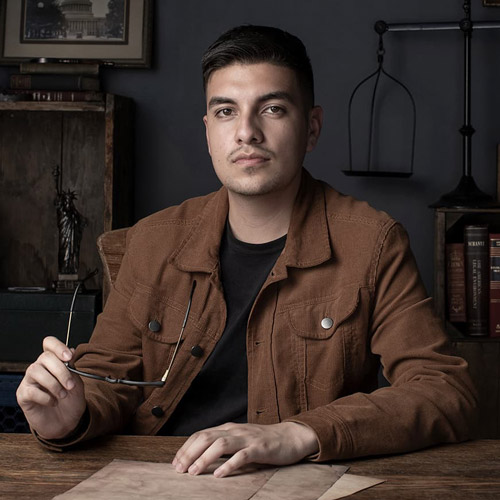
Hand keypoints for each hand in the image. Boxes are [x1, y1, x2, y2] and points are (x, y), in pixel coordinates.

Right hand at [16, 336, 85, 439]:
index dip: (58, 346)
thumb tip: (71, 350)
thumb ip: (73, 367)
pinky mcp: (23, 395)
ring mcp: (29, 381)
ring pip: (35, 371)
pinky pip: (31, 391)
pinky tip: (53, 402)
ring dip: (53, 384)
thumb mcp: (77, 381)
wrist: (67, 422)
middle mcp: (39, 367)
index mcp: (53, 361)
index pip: (49, 343)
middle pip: (45, 357)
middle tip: (70, 385)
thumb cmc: (71, 400)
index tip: (69, 357)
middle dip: (61, 371)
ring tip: (63, 395)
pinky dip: (46, 397)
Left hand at [172, 421, 318, 477]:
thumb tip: (199, 456)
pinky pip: (242, 456)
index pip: (201, 434)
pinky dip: (229, 465)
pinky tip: (219, 475)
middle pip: (207, 437)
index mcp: (228, 428)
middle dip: (190, 453)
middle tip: (179, 469)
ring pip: (221, 444)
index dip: (186, 448)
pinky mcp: (260, 449)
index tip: (175, 463)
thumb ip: (223, 443)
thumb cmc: (262, 441)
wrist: (290, 437)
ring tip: (193, 472)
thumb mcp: (239, 439)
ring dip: (204, 458)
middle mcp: (235, 430)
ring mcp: (247, 438)